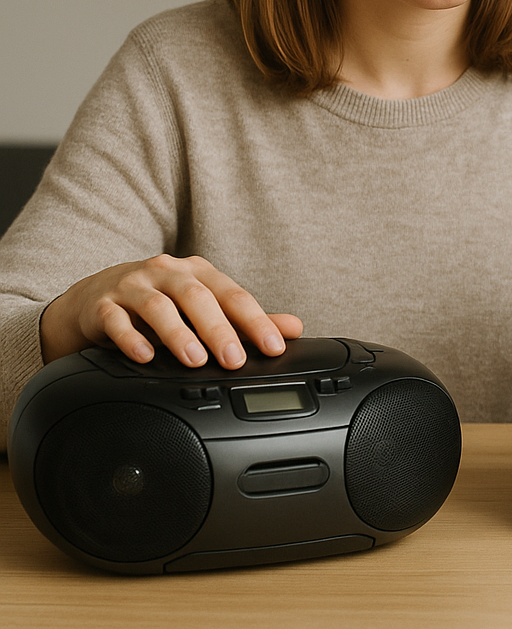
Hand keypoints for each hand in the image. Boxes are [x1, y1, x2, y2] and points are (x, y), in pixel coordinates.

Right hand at [39, 254, 302, 367]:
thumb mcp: (204, 306)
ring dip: (179, 333)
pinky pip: (115, 319)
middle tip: (235, 360)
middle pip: (198, 297)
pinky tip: (143, 356)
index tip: (274, 346)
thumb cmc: (159, 301)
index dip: (256, 320)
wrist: (96, 297)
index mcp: (199, 273)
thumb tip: (293, 328)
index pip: (234, 294)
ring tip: (196, 360)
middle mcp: (168, 273)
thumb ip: (245, 319)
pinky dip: (130, 338)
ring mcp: (134, 286)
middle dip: (219, 329)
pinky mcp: (103, 304)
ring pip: (158, 306)